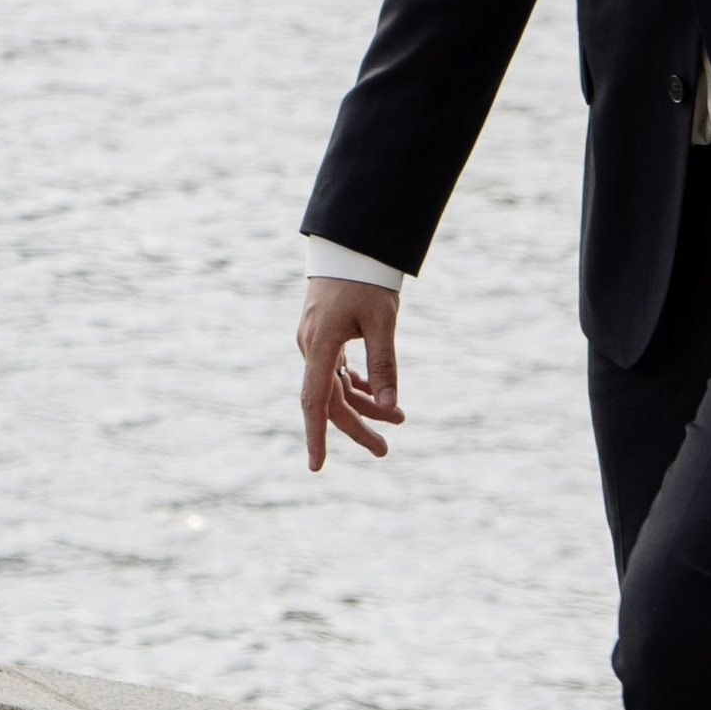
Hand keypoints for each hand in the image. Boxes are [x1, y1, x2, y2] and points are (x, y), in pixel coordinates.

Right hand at [299, 278, 403, 469]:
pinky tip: (376, 395)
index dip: (316, 436)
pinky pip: (336, 370)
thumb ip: (384, 364)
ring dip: (364, 404)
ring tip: (399, 419)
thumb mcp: (382, 321)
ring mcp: (315, 341)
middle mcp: (311, 347)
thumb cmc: (367, 279)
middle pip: (330, 400)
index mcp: (319, 345)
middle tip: (385, 450)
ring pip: (335, 386)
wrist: (352, 243)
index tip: (317, 466)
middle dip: (357, 426)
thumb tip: (390, 406)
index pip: (314, 402)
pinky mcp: (324, 335)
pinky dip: (356, 385)